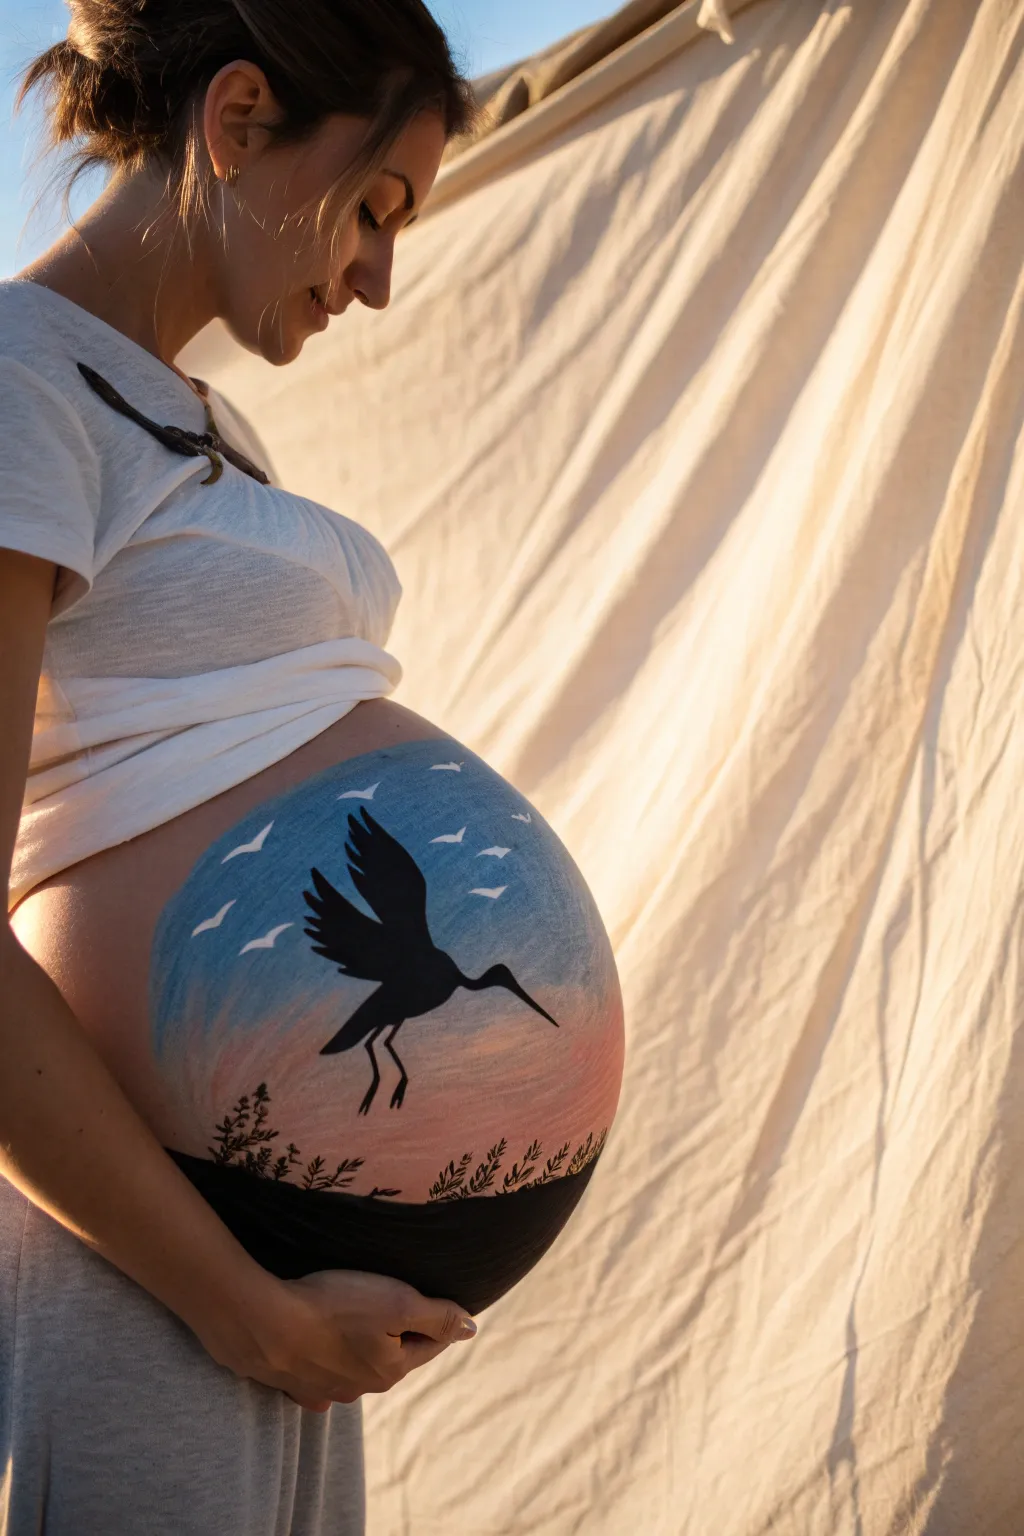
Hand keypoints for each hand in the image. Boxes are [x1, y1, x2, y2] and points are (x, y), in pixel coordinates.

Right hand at [203, 1267, 477, 1412]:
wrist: (264, 1324)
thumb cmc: (335, 1307)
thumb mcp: (397, 1302)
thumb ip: (437, 1316)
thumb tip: (471, 1329)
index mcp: (391, 1370)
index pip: (428, 1343)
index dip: (435, 1317)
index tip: (436, 1298)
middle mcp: (360, 1389)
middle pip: (391, 1356)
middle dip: (395, 1332)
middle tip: (389, 1302)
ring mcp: (324, 1391)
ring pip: (354, 1367)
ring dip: (357, 1346)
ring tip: (350, 1320)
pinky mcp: (292, 1386)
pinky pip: (317, 1374)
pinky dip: (321, 1360)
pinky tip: (315, 1348)